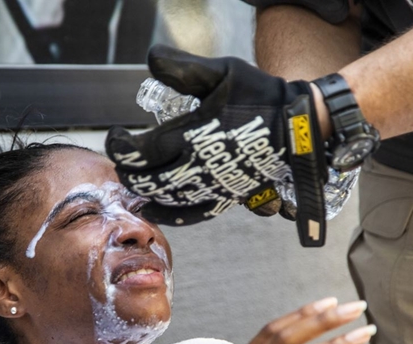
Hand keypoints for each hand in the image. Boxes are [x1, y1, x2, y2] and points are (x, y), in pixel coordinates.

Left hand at [106, 45, 327, 244]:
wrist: (297, 126)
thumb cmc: (260, 96)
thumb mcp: (222, 73)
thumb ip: (184, 68)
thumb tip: (151, 59)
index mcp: (193, 135)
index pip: (141, 152)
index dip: (121, 147)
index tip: (116, 135)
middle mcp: (199, 166)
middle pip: (149, 181)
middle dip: (129, 173)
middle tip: (122, 160)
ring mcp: (213, 186)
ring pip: (167, 199)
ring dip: (144, 193)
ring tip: (132, 183)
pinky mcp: (226, 196)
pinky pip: (194, 214)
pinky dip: (171, 215)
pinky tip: (156, 210)